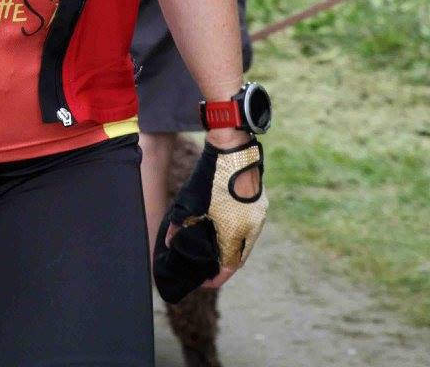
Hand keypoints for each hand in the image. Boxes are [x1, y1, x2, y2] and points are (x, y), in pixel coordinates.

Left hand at [156, 137, 266, 299]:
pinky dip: (238, 231)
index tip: (204, 281)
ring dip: (232, 246)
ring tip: (215, 246)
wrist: (233, 148)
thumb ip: (179, 225)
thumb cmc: (211, 177)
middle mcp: (251, 228)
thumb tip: (170, 241)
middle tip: (208, 265)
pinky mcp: (259, 202)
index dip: (215, 278)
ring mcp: (258, 215)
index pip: (228, 268)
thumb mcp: (190, 201)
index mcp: (235, 233)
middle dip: (223, 264)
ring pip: (245, 241)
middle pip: (238, 257)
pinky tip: (225, 225)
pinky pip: (249, 225)